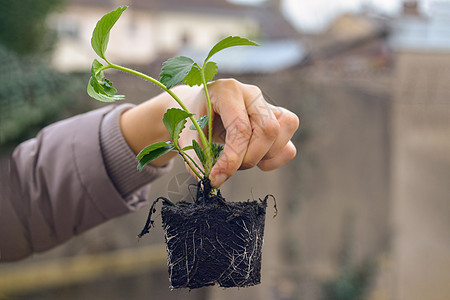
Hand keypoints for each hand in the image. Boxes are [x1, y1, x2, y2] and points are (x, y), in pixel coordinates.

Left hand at [178, 79, 298, 186]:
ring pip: (282, 134)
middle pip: (268, 129)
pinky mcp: (278, 121)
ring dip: (262, 157)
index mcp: (227, 91)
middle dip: (249, 158)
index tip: (215, 178)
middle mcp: (252, 94)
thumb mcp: (186, 135)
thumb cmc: (193, 120)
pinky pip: (288, 146)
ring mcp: (268, 106)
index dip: (231, 159)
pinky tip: (256, 160)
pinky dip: (274, 160)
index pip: (240, 128)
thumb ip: (195, 157)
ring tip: (240, 160)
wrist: (200, 108)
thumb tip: (208, 181)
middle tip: (228, 168)